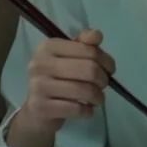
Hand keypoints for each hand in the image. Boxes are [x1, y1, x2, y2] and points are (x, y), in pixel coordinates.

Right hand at [8, 29, 115, 146]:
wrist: (36, 111)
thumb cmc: (57, 79)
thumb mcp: (69, 58)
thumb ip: (85, 45)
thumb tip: (97, 35)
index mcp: (48, 47)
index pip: (88, 50)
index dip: (106, 60)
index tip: (110, 69)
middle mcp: (40, 64)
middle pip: (89, 69)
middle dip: (103, 79)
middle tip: (103, 85)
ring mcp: (38, 86)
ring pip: (84, 90)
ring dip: (98, 97)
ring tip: (98, 99)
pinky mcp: (41, 108)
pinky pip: (76, 108)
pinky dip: (88, 111)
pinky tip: (87, 110)